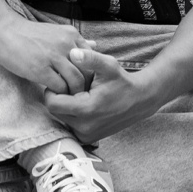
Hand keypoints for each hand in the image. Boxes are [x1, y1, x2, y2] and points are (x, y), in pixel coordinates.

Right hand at [0, 17, 89, 92]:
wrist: (3, 30)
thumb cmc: (29, 34)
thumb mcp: (56, 32)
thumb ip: (75, 41)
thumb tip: (95, 45)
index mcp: (71, 35)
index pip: (93, 59)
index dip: (90, 74)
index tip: (83, 82)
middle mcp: (66, 44)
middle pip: (87, 72)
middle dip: (84, 87)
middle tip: (77, 95)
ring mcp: (54, 56)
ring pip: (76, 82)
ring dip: (73, 93)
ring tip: (66, 97)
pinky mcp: (40, 69)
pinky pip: (59, 87)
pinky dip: (59, 94)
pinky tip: (52, 94)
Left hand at [46, 46, 165, 140]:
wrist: (140, 101)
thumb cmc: (122, 81)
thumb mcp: (109, 65)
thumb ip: (90, 58)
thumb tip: (73, 52)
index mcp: (86, 110)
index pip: (52, 103)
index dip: (52, 90)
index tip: (62, 81)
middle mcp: (84, 127)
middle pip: (55, 112)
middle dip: (59, 98)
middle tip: (70, 86)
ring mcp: (87, 135)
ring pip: (61, 119)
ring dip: (65, 107)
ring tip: (79, 95)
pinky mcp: (89, 139)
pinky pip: (70, 126)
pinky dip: (72, 115)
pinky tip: (83, 104)